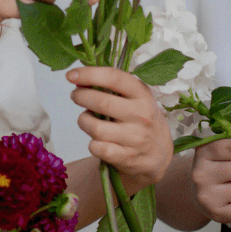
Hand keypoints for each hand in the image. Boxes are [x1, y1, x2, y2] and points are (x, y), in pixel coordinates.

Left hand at [69, 66, 172, 189]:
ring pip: (96, 128)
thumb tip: (80, 78)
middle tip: (75, 96)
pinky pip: (98, 148)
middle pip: (102, 102)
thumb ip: (113, 87)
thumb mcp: (137, 98)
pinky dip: (92, 143)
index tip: (71, 75)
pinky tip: (97, 140)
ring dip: (84, 121)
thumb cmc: (141, 119)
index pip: (114, 78)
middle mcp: (141, 115)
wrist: (159, 153)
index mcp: (142, 95)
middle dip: (81, 97)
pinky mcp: (127, 157)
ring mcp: (135, 137)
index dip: (90, 74)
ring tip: (86, 119)